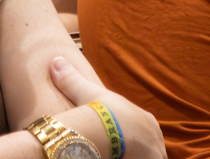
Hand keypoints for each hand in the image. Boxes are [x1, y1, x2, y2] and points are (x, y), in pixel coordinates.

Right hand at [48, 56, 164, 158]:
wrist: (110, 132)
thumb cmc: (103, 110)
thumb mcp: (87, 92)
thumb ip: (72, 80)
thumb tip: (55, 60)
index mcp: (145, 119)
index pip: (141, 126)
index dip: (130, 131)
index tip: (116, 135)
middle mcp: (154, 136)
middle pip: (147, 144)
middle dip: (136, 148)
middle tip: (118, 150)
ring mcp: (155, 153)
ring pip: (148, 156)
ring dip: (137, 156)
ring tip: (120, 156)